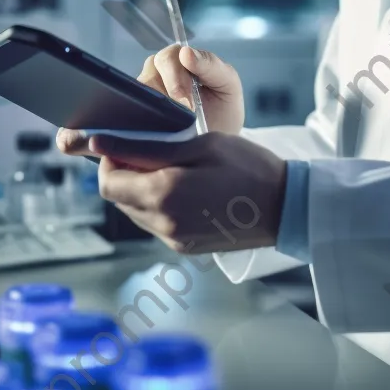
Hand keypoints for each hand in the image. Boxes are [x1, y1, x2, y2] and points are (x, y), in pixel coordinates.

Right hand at [55, 44, 243, 159]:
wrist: (218, 146)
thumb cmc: (221, 111)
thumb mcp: (227, 86)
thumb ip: (213, 67)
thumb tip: (188, 53)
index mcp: (172, 65)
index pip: (166, 60)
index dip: (175, 80)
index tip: (185, 103)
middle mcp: (148, 80)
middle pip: (133, 82)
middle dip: (131, 100)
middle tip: (139, 120)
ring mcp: (130, 104)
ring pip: (110, 104)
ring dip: (96, 118)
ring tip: (83, 133)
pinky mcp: (120, 130)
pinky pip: (97, 128)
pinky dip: (81, 136)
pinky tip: (69, 143)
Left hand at [87, 131, 286, 254]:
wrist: (285, 206)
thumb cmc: (248, 167)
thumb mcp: (200, 145)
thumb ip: (150, 147)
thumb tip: (104, 144)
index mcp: (163, 195)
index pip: (107, 183)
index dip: (109, 159)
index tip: (127, 143)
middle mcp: (163, 224)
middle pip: (119, 199)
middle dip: (125, 173)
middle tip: (154, 151)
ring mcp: (174, 239)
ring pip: (136, 212)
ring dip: (142, 189)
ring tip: (174, 167)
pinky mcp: (185, 247)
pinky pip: (156, 223)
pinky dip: (160, 204)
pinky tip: (186, 187)